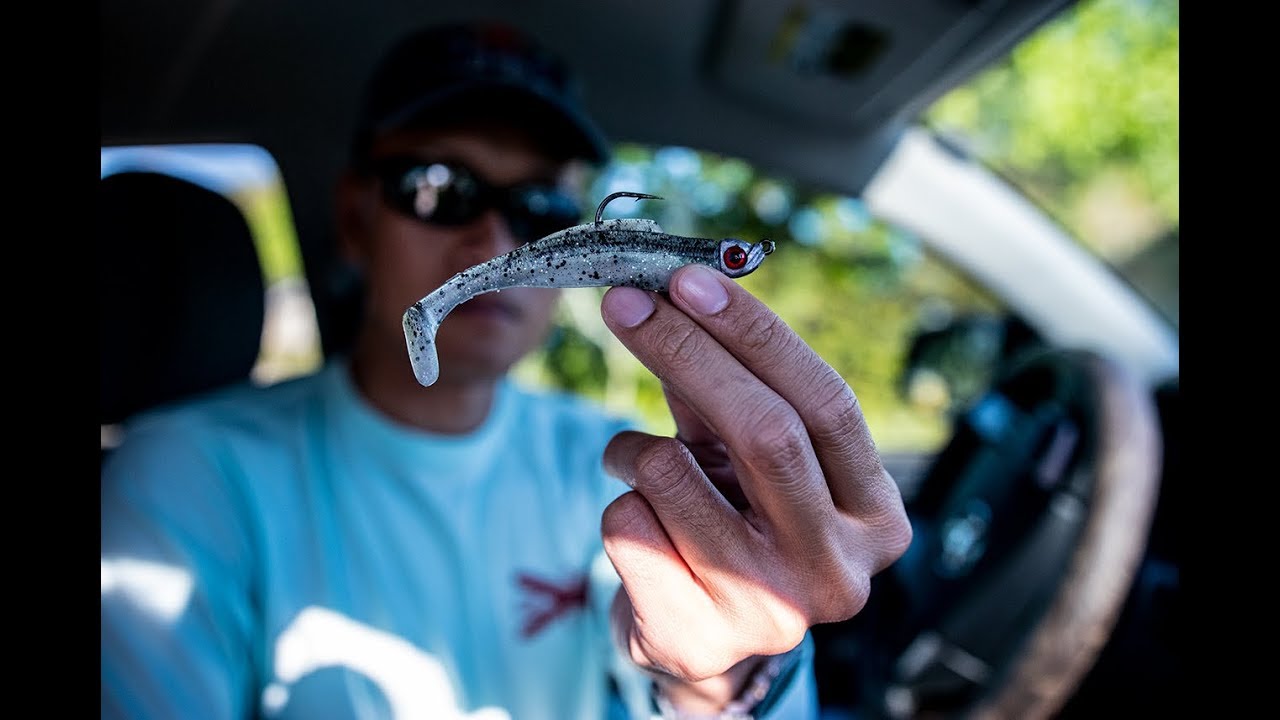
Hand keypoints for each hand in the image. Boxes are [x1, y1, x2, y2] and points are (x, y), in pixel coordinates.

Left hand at [598, 263, 912, 708]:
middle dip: (684, 351)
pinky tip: (639, 524)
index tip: (690, 280)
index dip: (755, 332)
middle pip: (765, 430)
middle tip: (624, 303)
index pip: (827, 402)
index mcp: (875, 516)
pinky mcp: (697, 637)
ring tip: (640, 465)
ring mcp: (771, 612)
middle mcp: (839, 570)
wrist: (699, 642)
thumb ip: (725, 386)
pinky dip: (616, 502)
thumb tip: (676, 292)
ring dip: (634, 448)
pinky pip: (627, 526)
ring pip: (673, 476)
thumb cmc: (731, 526)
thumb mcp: (745, 457)